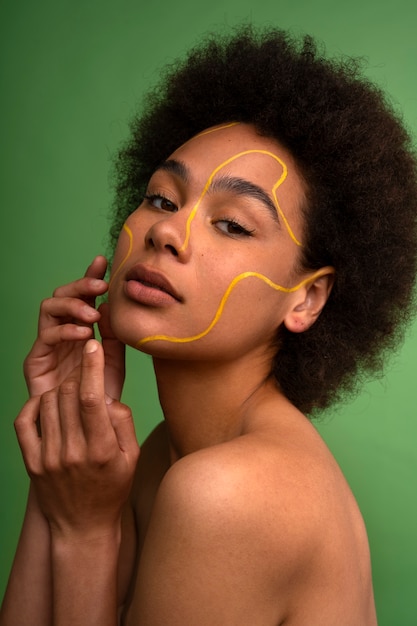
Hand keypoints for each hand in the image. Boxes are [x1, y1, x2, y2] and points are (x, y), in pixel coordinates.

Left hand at [15, 340, 139, 537]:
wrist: (83, 526)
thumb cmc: (112, 488)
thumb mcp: (131, 456)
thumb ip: (121, 421)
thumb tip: (103, 395)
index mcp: (100, 450)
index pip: (90, 398)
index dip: (92, 366)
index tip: (93, 345)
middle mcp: (71, 452)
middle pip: (67, 395)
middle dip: (78, 376)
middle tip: (86, 376)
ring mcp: (48, 458)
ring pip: (47, 402)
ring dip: (60, 391)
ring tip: (72, 397)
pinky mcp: (32, 462)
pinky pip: (25, 421)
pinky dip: (35, 405)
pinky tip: (48, 404)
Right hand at [24, 256, 123, 400]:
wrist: (87, 428)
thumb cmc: (100, 394)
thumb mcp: (114, 360)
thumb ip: (114, 333)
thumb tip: (113, 303)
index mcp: (81, 328)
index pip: (83, 296)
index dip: (90, 276)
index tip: (103, 262)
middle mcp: (61, 332)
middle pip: (61, 295)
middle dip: (80, 285)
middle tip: (100, 286)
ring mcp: (47, 345)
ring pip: (49, 308)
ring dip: (72, 305)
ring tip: (93, 314)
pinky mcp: (36, 361)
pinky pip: (46, 335)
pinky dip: (66, 330)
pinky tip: (85, 334)